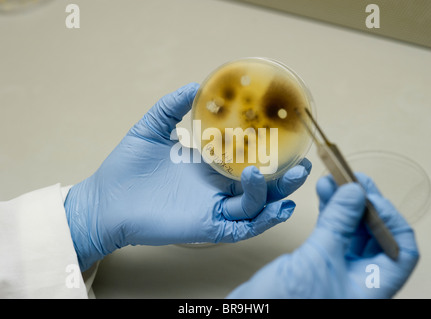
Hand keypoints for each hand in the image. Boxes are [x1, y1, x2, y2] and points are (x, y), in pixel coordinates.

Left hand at [64, 83, 311, 271]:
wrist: (106, 200)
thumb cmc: (126, 168)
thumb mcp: (151, 128)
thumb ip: (171, 106)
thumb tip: (194, 84)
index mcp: (208, 165)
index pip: (246, 160)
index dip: (267, 152)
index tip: (286, 138)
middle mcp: (215, 187)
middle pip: (259, 186)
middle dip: (285, 178)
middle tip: (304, 165)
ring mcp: (213, 207)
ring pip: (256, 207)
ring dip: (276, 195)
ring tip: (292, 178)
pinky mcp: (206, 225)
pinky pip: (240, 227)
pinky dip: (261, 220)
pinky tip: (276, 208)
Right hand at [227, 173, 418, 298]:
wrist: (253, 310)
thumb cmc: (289, 301)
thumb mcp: (319, 258)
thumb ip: (339, 223)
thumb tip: (356, 192)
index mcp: (373, 286)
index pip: (400, 248)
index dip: (390, 218)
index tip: (370, 195)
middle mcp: (361, 278)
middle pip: (375, 235)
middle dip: (363, 204)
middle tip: (351, 179)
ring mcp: (340, 269)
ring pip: (352, 231)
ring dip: (343, 205)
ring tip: (332, 180)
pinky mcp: (320, 262)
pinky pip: (332, 233)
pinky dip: (329, 212)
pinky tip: (323, 194)